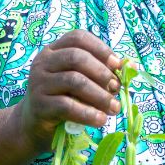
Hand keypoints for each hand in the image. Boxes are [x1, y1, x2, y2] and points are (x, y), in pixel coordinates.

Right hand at [15, 30, 121, 154]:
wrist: (33, 126)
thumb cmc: (62, 100)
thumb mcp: (80, 83)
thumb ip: (99, 73)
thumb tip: (130, 66)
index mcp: (54, 51)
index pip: (78, 38)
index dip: (100, 48)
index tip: (117, 65)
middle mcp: (43, 62)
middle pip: (77, 57)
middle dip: (102, 73)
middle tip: (116, 89)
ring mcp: (38, 83)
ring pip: (74, 81)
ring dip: (100, 95)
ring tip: (114, 108)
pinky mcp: (39, 105)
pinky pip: (67, 106)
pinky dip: (88, 113)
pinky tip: (100, 120)